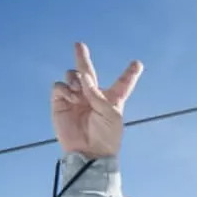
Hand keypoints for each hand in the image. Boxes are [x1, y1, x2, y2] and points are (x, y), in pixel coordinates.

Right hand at [51, 42, 142, 157]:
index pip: (122, 84)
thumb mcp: (111, 114)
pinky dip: (64, 88)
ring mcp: (76, 98)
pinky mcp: (61, 104)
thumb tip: (82, 78)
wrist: (89, 152)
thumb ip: (98, 94)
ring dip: (75, 78)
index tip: (138, 64)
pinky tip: (72, 97)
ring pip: (72, 76)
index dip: (130, 74)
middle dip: (82, 58)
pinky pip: (59, 87)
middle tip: (79, 44)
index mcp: (112, 99)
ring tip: (80, 92)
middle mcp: (93, 96)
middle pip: (88, 73)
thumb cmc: (106, 136)